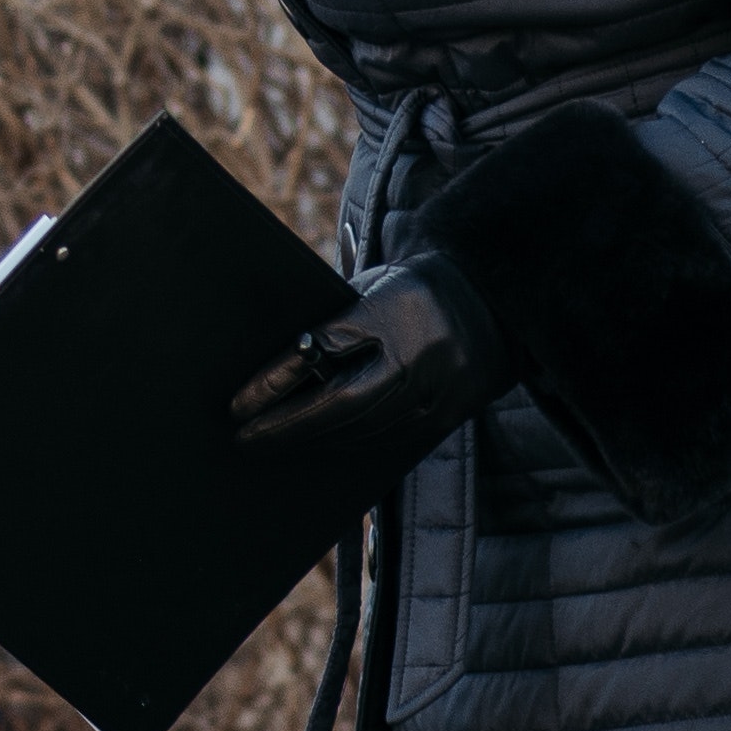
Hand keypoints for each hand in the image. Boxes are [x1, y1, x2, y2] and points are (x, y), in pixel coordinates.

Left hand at [226, 248, 503, 482]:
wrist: (491, 305)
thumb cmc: (414, 292)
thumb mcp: (372, 289)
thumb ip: (333, 322)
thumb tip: (275, 362)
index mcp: (390, 312)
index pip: (320, 351)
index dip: (276, 380)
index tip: (239, 403)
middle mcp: (415, 357)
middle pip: (340, 405)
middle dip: (287, 425)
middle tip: (246, 436)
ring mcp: (435, 393)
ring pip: (361, 428)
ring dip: (313, 437)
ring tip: (273, 440)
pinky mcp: (444, 417)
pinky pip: (385, 438)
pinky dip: (346, 440)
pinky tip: (317, 441)